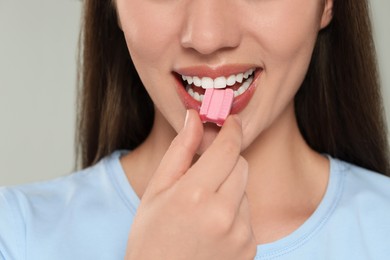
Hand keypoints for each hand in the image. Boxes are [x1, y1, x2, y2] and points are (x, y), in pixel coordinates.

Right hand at [125, 110, 256, 259]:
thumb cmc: (151, 235)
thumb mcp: (157, 190)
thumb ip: (180, 150)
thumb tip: (195, 118)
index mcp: (195, 194)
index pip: (227, 149)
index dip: (231, 129)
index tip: (231, 120)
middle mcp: (223, 214)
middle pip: (241, 165)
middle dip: (227, 161)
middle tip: (205, 172)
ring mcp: (240, 234)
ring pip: (245, 189)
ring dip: (230, 189)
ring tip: (204, 209)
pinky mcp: (249, 248)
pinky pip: (248, 215)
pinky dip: (234, 212)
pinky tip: (213, 227)